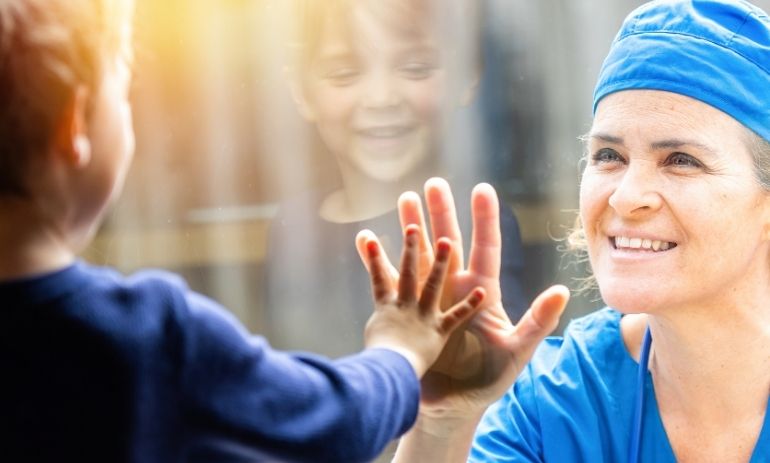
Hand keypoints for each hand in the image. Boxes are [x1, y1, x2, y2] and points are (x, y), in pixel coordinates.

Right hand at [358, 178, 569, 417]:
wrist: (452, 407)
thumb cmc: (488, 381)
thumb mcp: (517, 351)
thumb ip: (538, 321)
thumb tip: (561, 290)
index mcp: (483, 293)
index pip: (486, 248)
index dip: (485, 219)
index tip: (482, 188)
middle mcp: (455, 289)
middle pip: (448, 242)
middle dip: (441, 212)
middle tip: (433, 184)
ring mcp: (429, 298)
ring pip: (419, 254)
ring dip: (412, 227)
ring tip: (405, 199)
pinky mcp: (408, 312)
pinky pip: (390, 281)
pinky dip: (377, 260)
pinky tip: (366, 239)